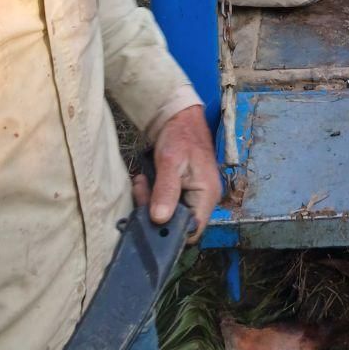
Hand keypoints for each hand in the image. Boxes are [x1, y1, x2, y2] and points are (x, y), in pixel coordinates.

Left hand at [148, 105, 222, 240]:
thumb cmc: (180, 135)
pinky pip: (167, 202)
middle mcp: (204, 199)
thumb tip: (159, 219)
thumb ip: (166, 190)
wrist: (180, 116)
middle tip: (141, 191)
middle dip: (155, 212)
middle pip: (178, 223)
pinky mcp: (184, 190)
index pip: (192, 230)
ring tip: (141, 182)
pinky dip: (154, 195)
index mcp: (207, 194)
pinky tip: (145, 181)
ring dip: (151, 202)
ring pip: (170, 214)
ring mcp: (194, 195)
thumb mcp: (171, 161)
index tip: (150, 221)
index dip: (171, 232)